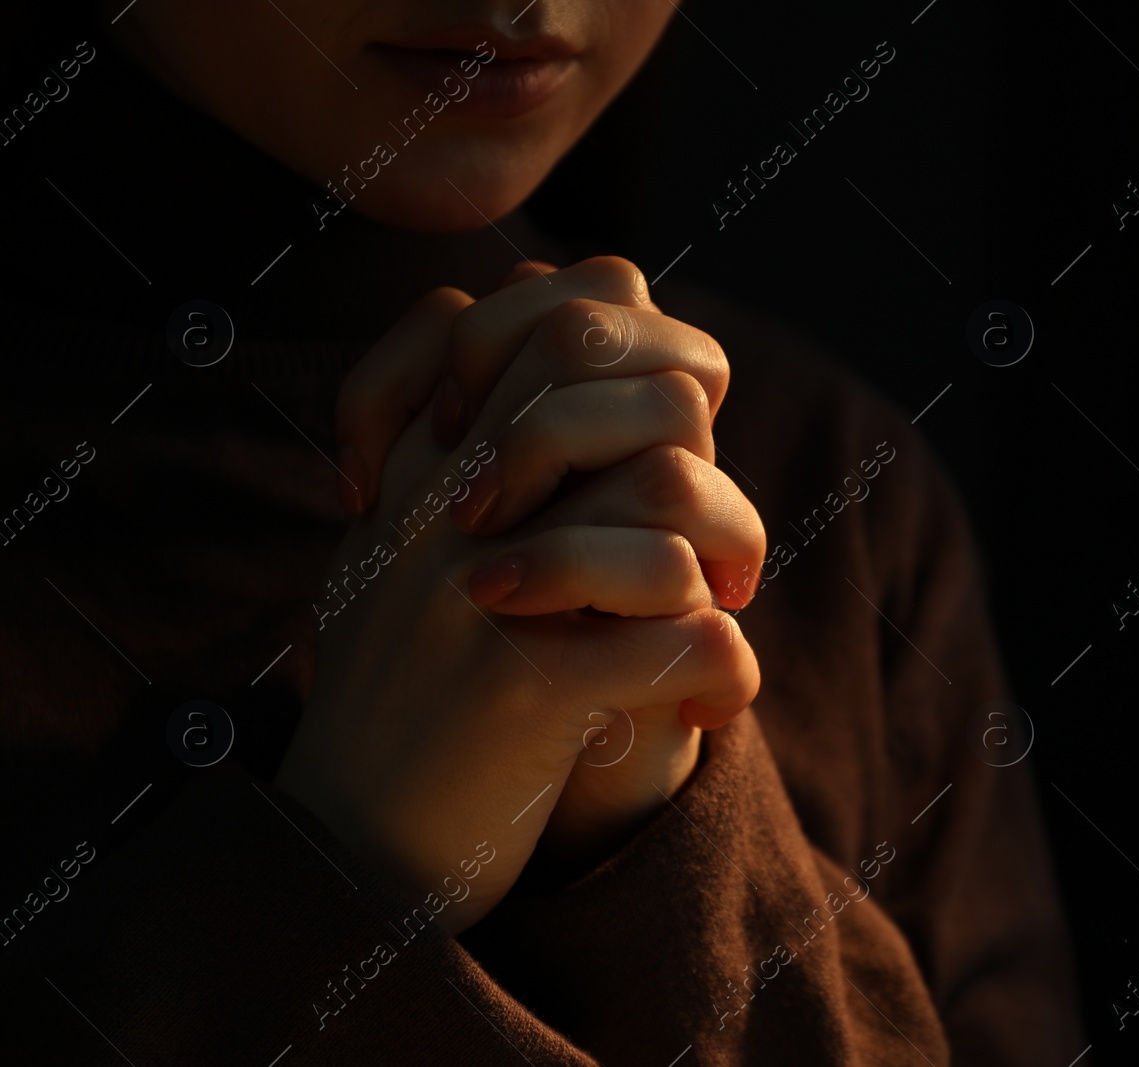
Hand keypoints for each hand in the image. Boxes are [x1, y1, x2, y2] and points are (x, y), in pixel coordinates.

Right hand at [279, 261, 761, 928]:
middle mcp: (448, 496)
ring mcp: (478, 588)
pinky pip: (688, 634)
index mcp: (430, 454)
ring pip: (675, 490)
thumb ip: (476, 444)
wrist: (351, 848)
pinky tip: (707, 706)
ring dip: (729, 554)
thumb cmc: (413, 691)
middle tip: (713, 542)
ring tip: (718, 612)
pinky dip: (724, 672)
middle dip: (707, 454)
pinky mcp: (521, 688)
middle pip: (631, 375)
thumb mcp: (412, 548)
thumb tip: (584, 341)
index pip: (570, 305)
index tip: (658, 455)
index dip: (654, 354)